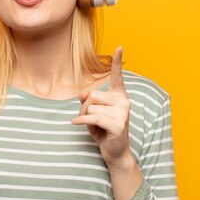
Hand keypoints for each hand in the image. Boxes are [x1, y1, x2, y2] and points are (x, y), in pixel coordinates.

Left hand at [71, 46, 131, 166]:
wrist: (114, 152)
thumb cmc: (103, 131)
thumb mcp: (93, 113)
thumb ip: (87, 101)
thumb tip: (83, 94)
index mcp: (119, 97)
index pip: (117, 77)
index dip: (117, 62)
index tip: (119, 47)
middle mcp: (124, 102)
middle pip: (92, 95)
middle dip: (84, 107)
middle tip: (89, 120)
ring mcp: (123, 113)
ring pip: (90, 107)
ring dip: (84, 117)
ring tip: (93, 127)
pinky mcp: (118, 124)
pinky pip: (91, 117)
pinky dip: (80, 122)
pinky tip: (75, 124)